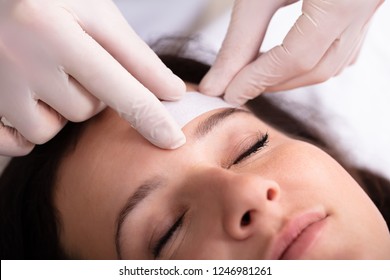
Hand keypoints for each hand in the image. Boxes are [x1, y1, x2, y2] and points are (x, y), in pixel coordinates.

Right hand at [0, 0, 185, 156]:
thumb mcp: (95, 14)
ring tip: (45, 74)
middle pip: (85, 111)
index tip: (173, 141)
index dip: (150, 117)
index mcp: (52, 31)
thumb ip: (135, 56)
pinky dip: (32, 126)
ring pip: (52, 130)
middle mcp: (19, 61)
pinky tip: (27, 98)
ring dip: (59, 110)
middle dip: (89, 93)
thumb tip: (173, 93)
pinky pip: (20, 143)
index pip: (118, 89)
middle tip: (71, 62)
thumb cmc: (49, 1)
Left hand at [200, 0, 383, 105]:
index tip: (228, 93)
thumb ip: (239, 39)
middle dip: (273, 82)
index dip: (259, 80)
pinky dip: (312, 63)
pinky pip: (343, 51)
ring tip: (256, 75)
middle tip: (237, 86)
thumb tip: (216, 84)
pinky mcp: (365, 8)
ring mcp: (370, 9)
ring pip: (331, 65)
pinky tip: (289, 62)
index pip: (296, 57)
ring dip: (290, 76)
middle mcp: (366, 5)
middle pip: (315, 68)